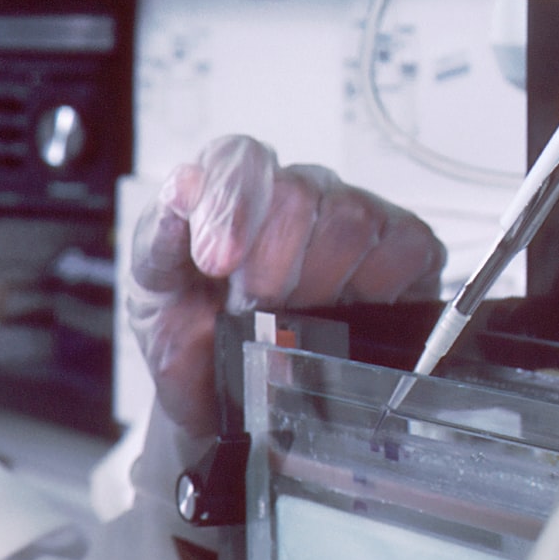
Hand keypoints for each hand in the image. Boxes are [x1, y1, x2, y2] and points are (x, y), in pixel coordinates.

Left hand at [127, 135, 443, 432]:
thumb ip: (158, 235)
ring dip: (318, 282)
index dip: (232, 206)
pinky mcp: (401, 251)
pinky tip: (348, 312)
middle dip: (271, 264)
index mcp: (229, 189)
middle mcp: (294, 192)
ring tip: (292, 320)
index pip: (240, 159)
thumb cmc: (192, 341)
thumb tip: (184, 185)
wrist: (227, 400)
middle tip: (251, 309)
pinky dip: (378, 285)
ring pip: (352, 220)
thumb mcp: (152, 294)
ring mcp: (351, 217)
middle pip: (299, 193)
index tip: (217, 263)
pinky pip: (406, 247)